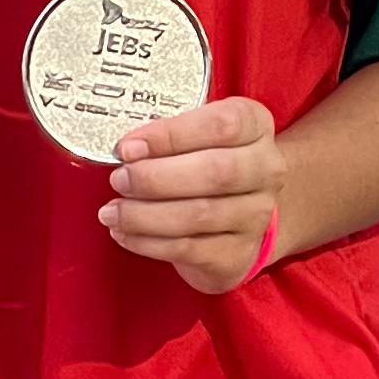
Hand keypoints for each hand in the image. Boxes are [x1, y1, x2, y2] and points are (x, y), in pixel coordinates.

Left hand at [98, 96, 282, 293]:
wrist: (243, 212)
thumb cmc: (210, 162)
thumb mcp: (199, 135)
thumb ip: (169, 135)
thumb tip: (126, 150)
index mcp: (255, 126)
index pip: (221, 125)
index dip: (170, 135)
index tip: (128, 146)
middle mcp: (266, 170)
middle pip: (215, 172)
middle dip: (155, 178)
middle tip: (119, 179)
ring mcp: (256, 215)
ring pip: (198, 216)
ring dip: (145, 215)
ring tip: (113, 211)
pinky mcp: (238, 253)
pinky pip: (189, 249)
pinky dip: (149, 242)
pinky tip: (125, 233)